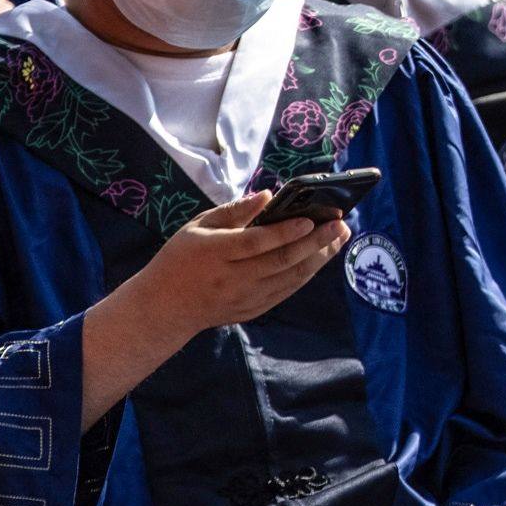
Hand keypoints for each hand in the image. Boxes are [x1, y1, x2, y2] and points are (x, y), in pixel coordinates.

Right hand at [121, 190, 347, 337]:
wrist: (165, 308)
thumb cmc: (181, 259)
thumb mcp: (197, 227)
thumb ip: (233, 212)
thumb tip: (267, 195)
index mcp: (217, 253)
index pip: (256, 242)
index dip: (285, 231)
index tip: (310, 218)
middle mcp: (234, 278)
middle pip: (281, 261)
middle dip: (315, 242)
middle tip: (340, 224)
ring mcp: (245, 298)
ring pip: (290, 278)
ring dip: (319, 258)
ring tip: (339, 237)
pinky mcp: (252, 310)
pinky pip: (286, 291)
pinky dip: (306, 274)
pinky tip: (320, 258)